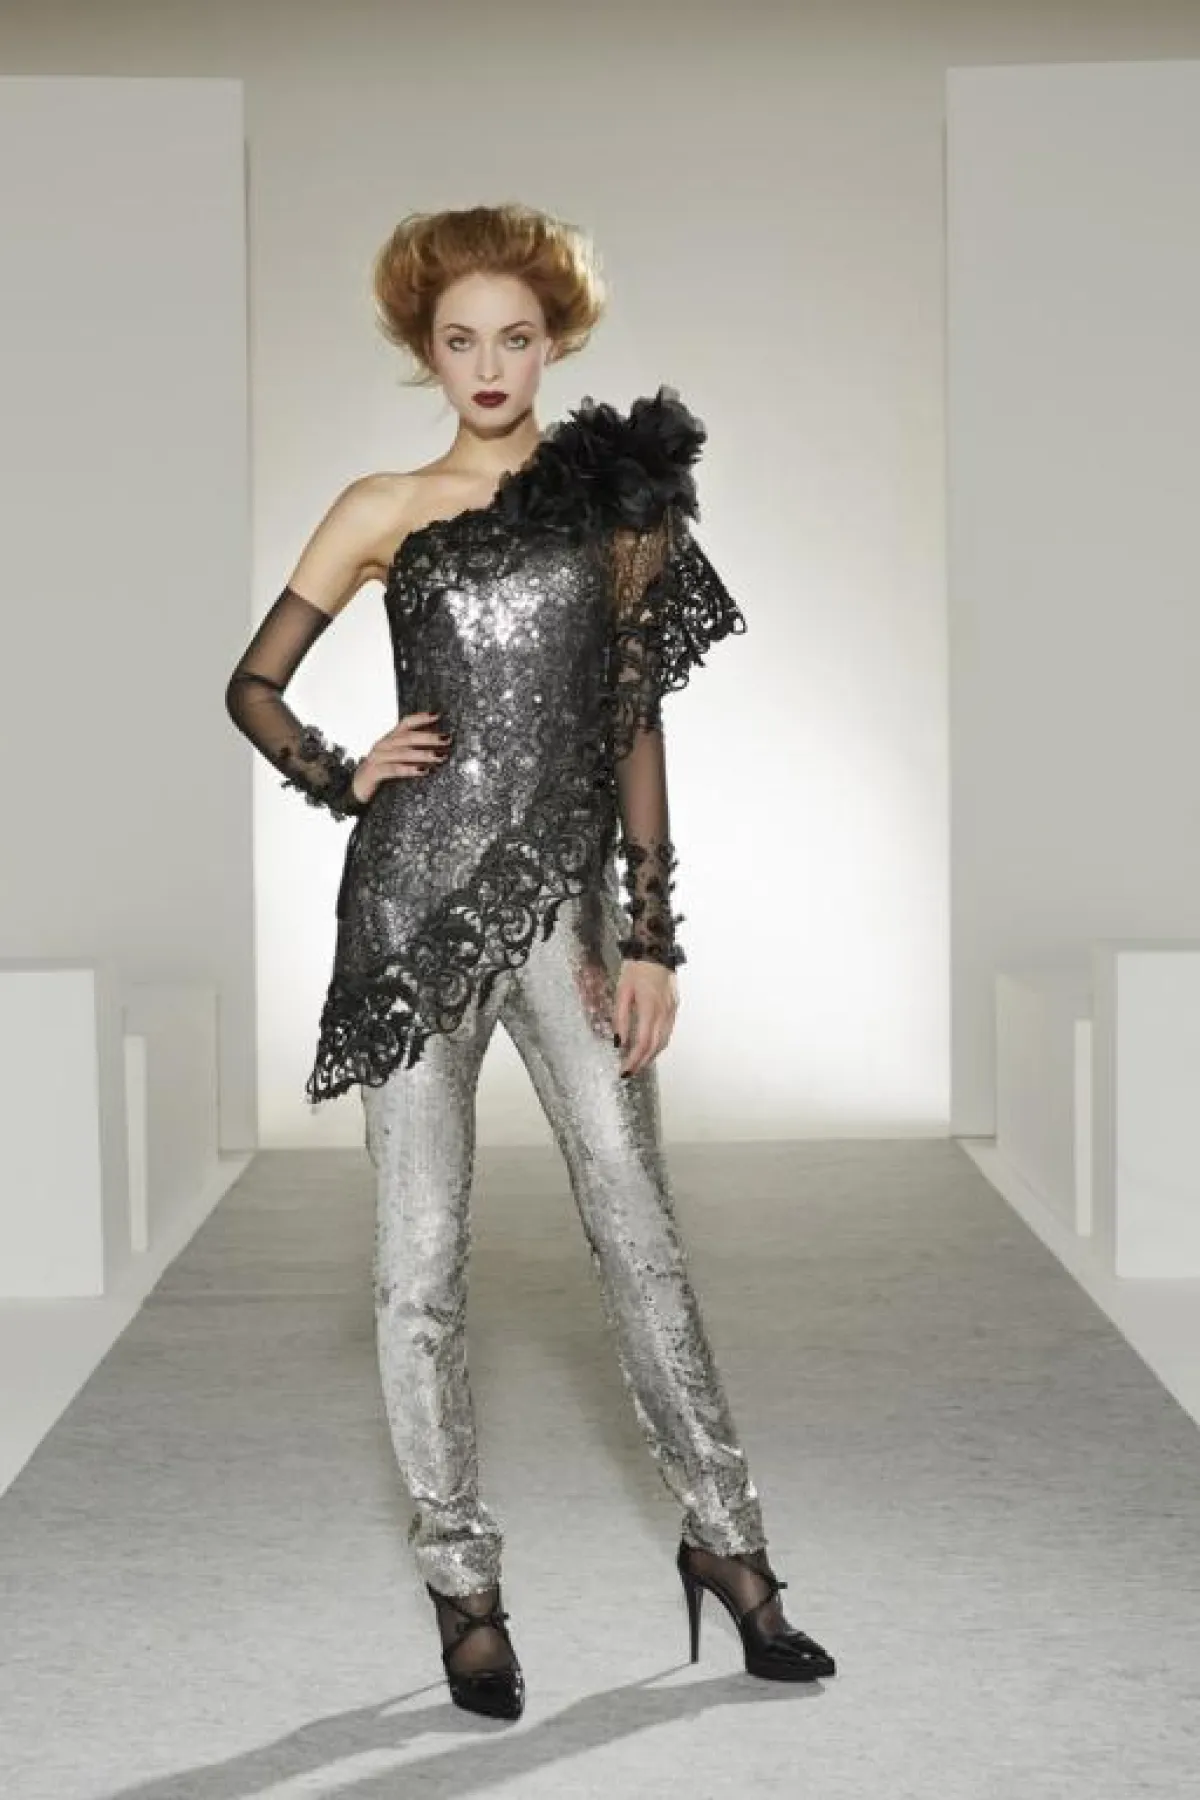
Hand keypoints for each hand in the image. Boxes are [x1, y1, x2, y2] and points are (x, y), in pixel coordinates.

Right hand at [350, 710, 452, 804]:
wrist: (357, 789)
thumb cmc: (381, 773)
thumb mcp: (397, 759)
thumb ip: (412, 752)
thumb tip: (437, 748)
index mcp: (390, 739)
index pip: (405, 723)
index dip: (421, 718)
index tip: (438, 715)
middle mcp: (383, 745)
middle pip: (408, 737)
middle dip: (428, 738)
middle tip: (446, 740)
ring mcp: (377, 758)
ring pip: (402, 753)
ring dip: (423, 754)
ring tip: (440, 757)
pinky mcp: (374, 772)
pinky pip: (393, 769)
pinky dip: (409, 769)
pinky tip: (423, 771)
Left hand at [613, 958, 677, 1076]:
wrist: (655, 950)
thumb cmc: (636, 969)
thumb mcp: (621, 992)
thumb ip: (620, 1018)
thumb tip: (619, 1042)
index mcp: (650, 1008)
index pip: (642, 1042)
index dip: (634, 1060)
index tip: (624, 1070)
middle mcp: (664, 1012)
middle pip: (655, 1046)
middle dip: (642, 1062)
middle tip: (629, 1072)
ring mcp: (672, 1010)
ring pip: (664, 1041)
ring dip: (651, 1055)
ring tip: (638, 1063)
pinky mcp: (674, 1007)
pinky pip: (668, 1031)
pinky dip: (658, 1044)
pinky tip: (649, 1047)